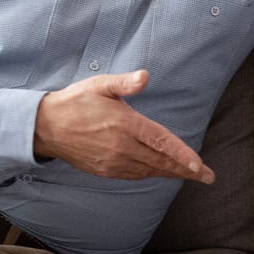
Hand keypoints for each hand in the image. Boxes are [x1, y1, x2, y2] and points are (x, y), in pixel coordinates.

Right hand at [34, 70, 214, 183]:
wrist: (45, 127)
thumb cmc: (77, 101)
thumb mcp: (100, 84)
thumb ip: (125, 82)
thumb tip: (145, 77)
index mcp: (124, 124)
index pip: (160, 141)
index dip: (181, 155)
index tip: (199, 165)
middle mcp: (121, 147)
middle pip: (160, 161)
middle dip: (186, 169)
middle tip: (208, 176)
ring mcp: (112, 162)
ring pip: (150, 170)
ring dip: (172, 173)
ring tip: (192, 175)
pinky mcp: (105, 170)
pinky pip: (135, 175)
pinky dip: (153, 174)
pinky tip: (163, 171)